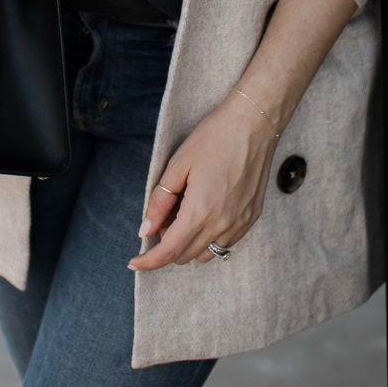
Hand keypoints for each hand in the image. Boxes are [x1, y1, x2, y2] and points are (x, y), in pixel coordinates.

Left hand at [126, 94, 277, 270]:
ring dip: (188, 243)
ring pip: (206, 253)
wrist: (254, 123)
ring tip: (183, 212)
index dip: (148, 261)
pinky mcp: (251, 218)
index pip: (168, 251)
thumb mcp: (178, 164)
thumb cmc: (214, 137)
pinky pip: (225, 242)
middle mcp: (222, 225)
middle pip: (185, 255)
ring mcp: (240, 224)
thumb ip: (160, 200)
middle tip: (161, 216)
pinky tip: (204, 211)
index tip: (133, 263)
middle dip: (166, 244)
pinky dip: (208, 237)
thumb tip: (145, 229)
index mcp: (200, 212)